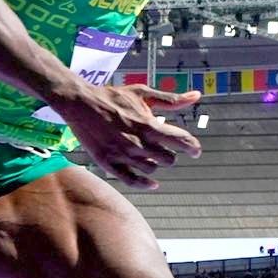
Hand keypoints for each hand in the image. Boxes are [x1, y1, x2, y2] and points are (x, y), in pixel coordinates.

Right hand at [59, 86, 201, 189]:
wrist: (81, 104)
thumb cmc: (113, 97)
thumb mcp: (143, 93)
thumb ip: (171, 100)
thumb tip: (196, 95)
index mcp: (148, 125)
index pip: (180, 140)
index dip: (192, 146)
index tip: (195, 150)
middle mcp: (137, 143)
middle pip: (168, 159)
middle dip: (171, 154)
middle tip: (168, 150)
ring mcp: (122, 155)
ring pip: (151, 169)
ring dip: (156, 164)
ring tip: (151, 156)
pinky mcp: (109, 163)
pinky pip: (131, 180)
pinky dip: (144, 184)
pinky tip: (153, 183)